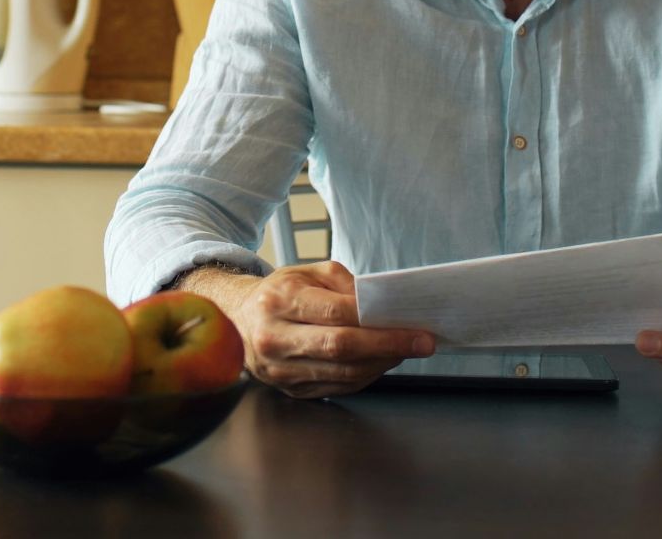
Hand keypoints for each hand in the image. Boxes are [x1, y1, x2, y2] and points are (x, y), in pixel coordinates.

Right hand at [233, 261, 434, 398]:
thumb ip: (344, 284)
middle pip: (340, 347)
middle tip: (422, 343)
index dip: (378, 322)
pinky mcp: (289, 390)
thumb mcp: (307, 272)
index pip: (335, 314)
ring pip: (342, 373)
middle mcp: (274, 338)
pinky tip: (381, 361)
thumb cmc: (280, 293)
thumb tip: (381, 304)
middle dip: (388, 346)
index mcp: (279, 301)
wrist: (238, 320)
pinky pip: (337, 387)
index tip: (413, 324)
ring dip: (381, 363)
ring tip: (405, 350)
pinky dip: (365, 375)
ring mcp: (280, 370)